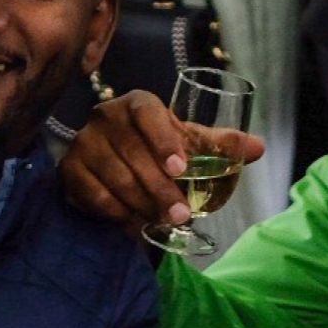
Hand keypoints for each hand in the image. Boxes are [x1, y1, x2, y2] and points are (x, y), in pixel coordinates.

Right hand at [61, 90, 265, 227]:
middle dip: (159, 188)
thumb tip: (257, 147)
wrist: (115, 160)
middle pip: (133, 154)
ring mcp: (84, 143)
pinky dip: (116, 212)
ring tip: (160, 221)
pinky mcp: (69, 169)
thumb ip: (219, 144)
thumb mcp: (187, 141)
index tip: (181, 169)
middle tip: (180, 214)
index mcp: (137, 104)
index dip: (163, 140)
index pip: (148, 113)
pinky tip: (133, 222)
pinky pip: (93, 194)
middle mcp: (105, 117)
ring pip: (114, 177)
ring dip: (140, 204)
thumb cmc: (157, 147)